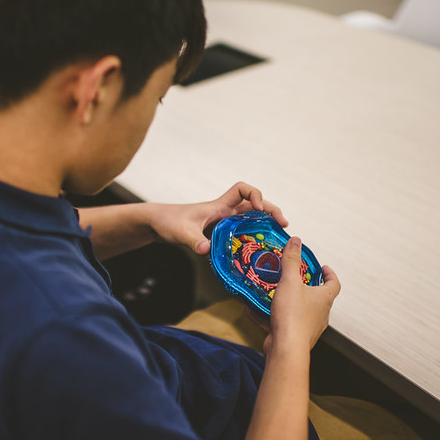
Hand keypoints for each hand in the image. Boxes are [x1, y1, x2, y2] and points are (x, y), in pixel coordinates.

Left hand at [150, 182, 287, 254]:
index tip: (258, 207)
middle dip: (270, 210)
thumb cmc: (168, 222)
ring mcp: (222, 220)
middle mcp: (224, 211)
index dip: (254, 194)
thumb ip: (194, 241)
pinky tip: (260, 247)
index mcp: (218, 206)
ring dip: (265, 222)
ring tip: (279, 235)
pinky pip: (242, 228)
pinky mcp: (219, 230)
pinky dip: (254, 234)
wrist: (156, 223)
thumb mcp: (181, 233)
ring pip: (250, 217)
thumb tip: (206, 250)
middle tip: (283, 225)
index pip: (242, 189)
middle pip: (254, 203)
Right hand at [247, 237, 339, 353]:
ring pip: (298, 310)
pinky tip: (252, 309)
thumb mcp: (290, 281)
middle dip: (304, 286)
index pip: (334, 283)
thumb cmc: (293, 315)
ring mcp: (307, 326)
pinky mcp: (293, 336)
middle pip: (316, 297)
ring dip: (286, 300)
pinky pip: (281, 322)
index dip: (329, 274)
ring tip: (271, 291)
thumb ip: (291, 260)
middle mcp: (319, 313)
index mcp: (323, 299)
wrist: (286, 348)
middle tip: (292, 276)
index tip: (322, 267)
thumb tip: (296, 241)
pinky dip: (268, 315)